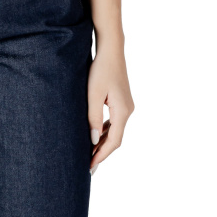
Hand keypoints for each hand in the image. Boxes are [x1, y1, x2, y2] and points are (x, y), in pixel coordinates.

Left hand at [87, 45, 134, 171]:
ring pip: (115, 130)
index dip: (102, 155)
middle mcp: (128, 111)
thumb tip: (92, 140)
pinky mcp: (122, 101)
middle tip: (88, 166)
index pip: (114, 141)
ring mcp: (126, 106)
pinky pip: (114, 121)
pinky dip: (105, 130)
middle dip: (102, 152)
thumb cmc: (100, 69)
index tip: (90, 166)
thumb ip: (93, 118)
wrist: (111, 50)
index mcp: (122, 111)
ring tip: (89, 153)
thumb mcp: (93, 94)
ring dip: (103, 142)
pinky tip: (94, 135)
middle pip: (116, 138)